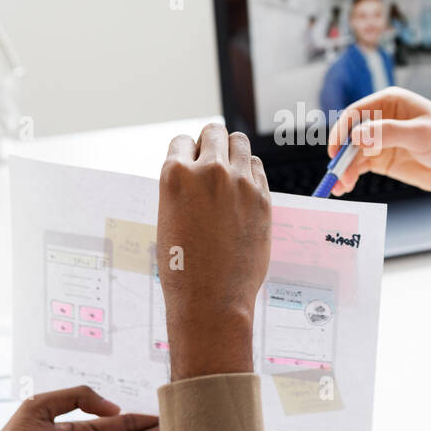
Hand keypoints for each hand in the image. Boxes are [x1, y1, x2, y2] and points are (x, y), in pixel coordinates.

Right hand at [157, 123, 271, 380]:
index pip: (182, 141)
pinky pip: (257, 168)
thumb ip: (183, 188)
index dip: (186, 154)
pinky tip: (242, 192)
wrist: (211, 299)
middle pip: (214, 131)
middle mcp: (208, 171)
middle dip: (211, 143)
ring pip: (240, 142)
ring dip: (233, 152)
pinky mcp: (262, 197)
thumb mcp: (168, 218)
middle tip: (211, 163)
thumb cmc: (182, 266)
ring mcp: (239, 182)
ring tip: (229, 174)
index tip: (190, 166)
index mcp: (175, 175)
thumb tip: (196, 170)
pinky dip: (249, 173)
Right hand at [327, 86, 430, 196]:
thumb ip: (389, 133)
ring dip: (344, 169)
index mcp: (390, 102)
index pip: (357, 113)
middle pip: (351, 135)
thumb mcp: (421, 134)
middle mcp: (381, 119)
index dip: (342, 131)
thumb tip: (357, 135)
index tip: (336, 151)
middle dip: (341, 155)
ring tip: (340, 188)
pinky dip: (351, 176)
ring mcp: (380, 140)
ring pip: (353, 153)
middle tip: (336, 175)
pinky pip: (360, 166)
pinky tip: (346, 187)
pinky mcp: (382, 159)